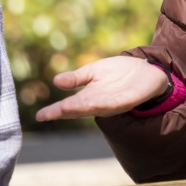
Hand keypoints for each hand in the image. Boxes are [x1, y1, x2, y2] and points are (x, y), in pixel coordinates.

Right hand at [34, 56, 169, 120]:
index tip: (40, 116)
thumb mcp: (93, 72)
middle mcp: (99, 103)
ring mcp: (113, 103)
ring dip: (81, 109)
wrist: (145, 69)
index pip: (69, 105)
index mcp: (89, 97)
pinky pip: (115, 104)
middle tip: (48, 115)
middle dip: (65, 111)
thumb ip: (76, 78)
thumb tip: (56, 81)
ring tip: (65, 108)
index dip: (55, 111)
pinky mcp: (128, 100)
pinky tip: (93, 104)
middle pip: (79, 109)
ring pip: (95, 108)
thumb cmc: (118, 72)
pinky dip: (104, 105)